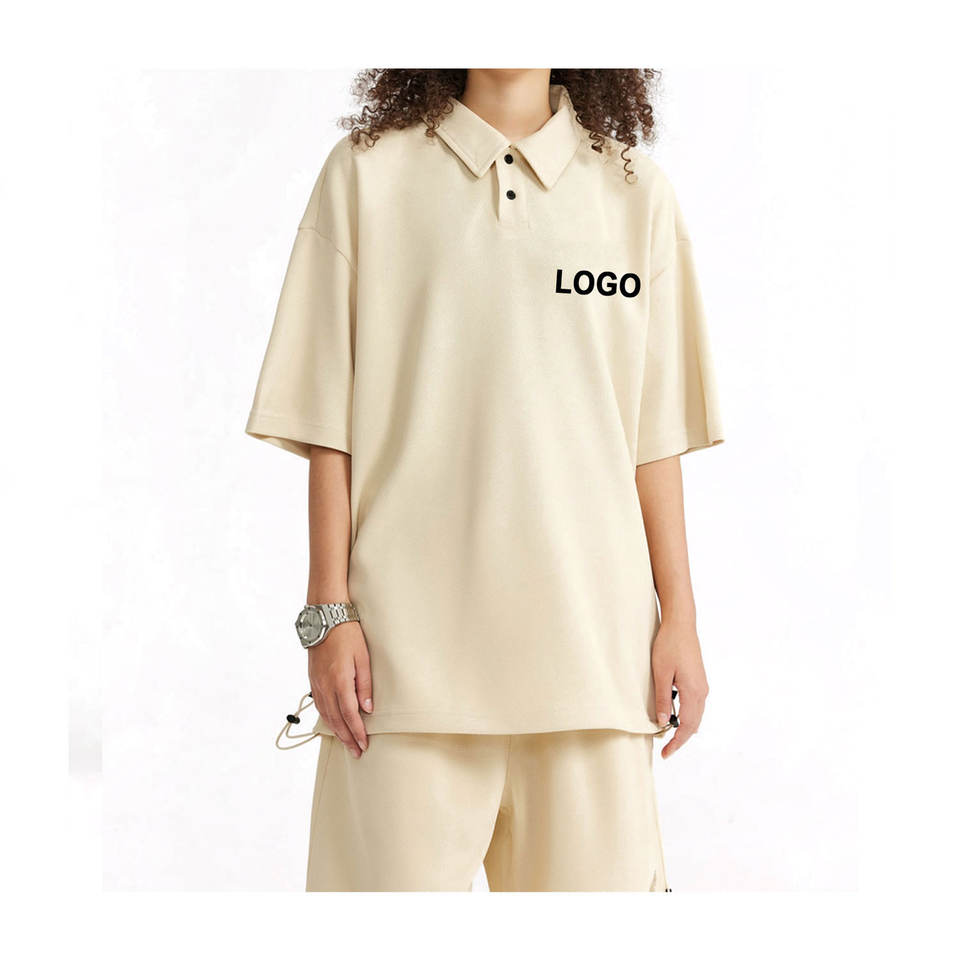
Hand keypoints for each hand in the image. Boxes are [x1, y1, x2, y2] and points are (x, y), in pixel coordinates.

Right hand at [307, 621, 372, 757]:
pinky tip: (332, 724)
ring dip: (337, 731)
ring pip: (326, 715)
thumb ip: (365, 685)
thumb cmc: (347, 635)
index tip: (364, 745)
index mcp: (340, 681)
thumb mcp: (362, 658)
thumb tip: (368, 709)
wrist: (325, 618)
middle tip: (357, 752)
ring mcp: (317, 684)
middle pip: (337, 720)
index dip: (357, 733)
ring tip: (346, 743)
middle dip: (347, 738)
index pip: (350, 715)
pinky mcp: (313, 680)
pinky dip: (326, 719)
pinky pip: (319, 706)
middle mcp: (326, 686)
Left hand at [651, 617, 708, 758]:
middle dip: (681, 739)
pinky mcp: (698, 680)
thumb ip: (662, 699)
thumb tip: (663, 722)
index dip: (677, 742)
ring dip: (684, 727)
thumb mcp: (660, 673)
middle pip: (694, 724)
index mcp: (693, 692)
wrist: (681, 624)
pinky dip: (687, 716)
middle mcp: (702, 691)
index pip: (687, 726)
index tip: (666, 754)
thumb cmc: (669, 645)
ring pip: (696, 715)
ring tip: (669, 736)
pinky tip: (677, 716)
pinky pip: (695, 705)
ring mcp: (702, 685)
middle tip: (666, 749)